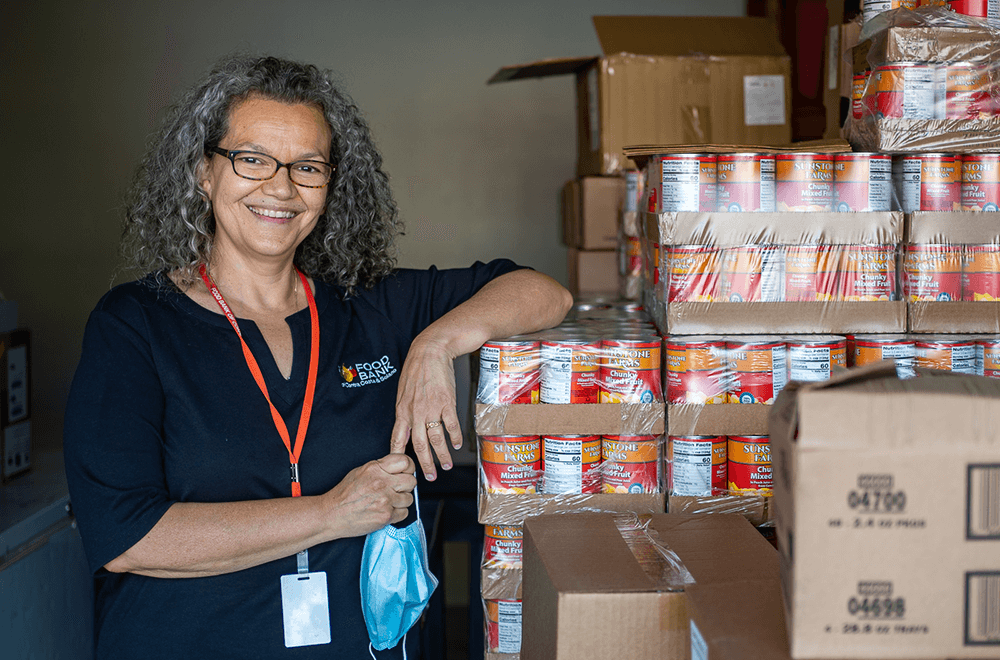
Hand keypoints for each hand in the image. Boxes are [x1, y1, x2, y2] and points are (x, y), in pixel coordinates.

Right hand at [324, 454, 415, 536]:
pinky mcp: (386, 515)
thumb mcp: (360, 471)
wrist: (332, 514)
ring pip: (409, 498)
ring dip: (401, 501)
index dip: (408, 467)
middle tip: (396, 489)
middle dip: (406, 486)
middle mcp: (382, 483)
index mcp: (375, 469)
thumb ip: (381, 468)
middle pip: (411, 481)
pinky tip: (386, 511)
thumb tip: (399, 468)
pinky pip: (404, 513)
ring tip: (388, 502)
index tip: (406, 472)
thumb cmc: (345, 494)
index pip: (405, 461)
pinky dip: (397, 513)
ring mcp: (385, 500)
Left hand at [390, 335, 462, 480]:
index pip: (398, 439)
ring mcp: (431, 409)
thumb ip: (405, 410)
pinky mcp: (447, 403)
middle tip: (429, 476)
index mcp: (402, 411)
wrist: (430, 351)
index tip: (402, 469)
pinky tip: (457, 444)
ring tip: (446, 465)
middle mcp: (415, 413)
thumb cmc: (416, 369)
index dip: (399, 456)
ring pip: (436, 439)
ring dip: (442, 455)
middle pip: (419, 445)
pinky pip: (451, 425)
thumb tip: (406, 426)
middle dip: (424, 464)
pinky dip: (455, 437)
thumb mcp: (403, 391)